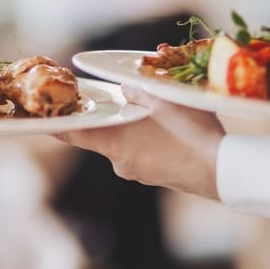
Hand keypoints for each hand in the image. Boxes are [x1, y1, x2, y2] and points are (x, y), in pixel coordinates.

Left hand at [56, 85, 224, 198]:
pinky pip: (145, 155)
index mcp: (114, 142)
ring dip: (135, 129)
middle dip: (111, 119)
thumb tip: (125, 90)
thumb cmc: (190, 132)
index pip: (73, 134)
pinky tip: (172, 131)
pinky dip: (151, 141)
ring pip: (127, 145)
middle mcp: (120, 162)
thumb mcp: (164, 100)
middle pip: (103, 137)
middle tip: (120, 100)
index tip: (46, 118)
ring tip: (158, 113)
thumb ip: (138, 91)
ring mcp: (139, 173)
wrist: (223, 172)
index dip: (57, 124)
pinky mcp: (157, 177)